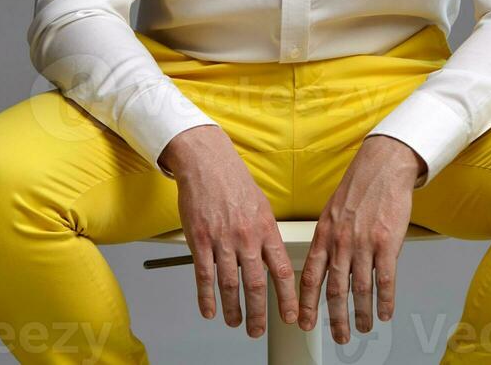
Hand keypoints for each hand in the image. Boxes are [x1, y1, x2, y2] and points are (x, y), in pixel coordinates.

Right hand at [159, 125, 298, 337]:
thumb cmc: (234, 181)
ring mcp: (222, 239)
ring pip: (229, 285)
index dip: (287, 297)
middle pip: (255, 285)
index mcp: (266, 228)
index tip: (290, 316)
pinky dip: (206, 297)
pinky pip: (204, 275)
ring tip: (235, 321)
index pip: (281, 270)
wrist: (207, 162)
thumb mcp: (261, 205)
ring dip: (233, 309)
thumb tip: (272, 260)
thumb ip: (267, 234)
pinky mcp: (200, 239)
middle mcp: (246, 236)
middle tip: (257, 330)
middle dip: (258, 314)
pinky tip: (209, 309)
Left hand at [297, 135, 423, 343]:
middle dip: (336, 318)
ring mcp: (364, 243)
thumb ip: (327, 239)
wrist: (382, 166)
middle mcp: (341, 241)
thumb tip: (323, 267)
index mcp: (324, 234)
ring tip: (364, 327)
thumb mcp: (332, 211)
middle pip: (335, 290)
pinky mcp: (387, 243)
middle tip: (340, 336)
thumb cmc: (358, 187)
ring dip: (362, 314)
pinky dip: (385, 301)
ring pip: (360, 290)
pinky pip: (385, 280)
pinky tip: (385, 312)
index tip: (304, 322)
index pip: (310, 276)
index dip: (306, 303)